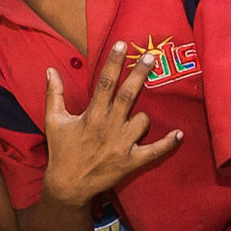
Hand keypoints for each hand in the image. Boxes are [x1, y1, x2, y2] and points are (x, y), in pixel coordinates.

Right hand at [41, 42, 181, 207]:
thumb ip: (54, 94)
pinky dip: (168, 144)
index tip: (122, 45)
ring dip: (143, 118)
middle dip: (140, 74)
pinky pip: (155, 151)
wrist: (68, 185)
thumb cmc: (61, 150)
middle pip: (128, 95)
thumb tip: (50, 70)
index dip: (114, 62)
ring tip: (135, 121)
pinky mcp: (131, 161)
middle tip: (152, 57)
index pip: (104, 83)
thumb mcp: (53, 121)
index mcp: (91, 116)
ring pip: (143, 121)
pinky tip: (179, 134)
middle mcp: (108, 127)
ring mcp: (122, 145)